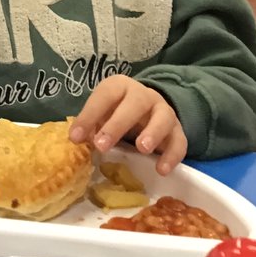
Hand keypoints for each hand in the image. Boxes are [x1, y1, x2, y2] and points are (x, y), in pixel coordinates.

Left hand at [69, 75, 187, 174]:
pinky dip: (172, 155)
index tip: (75, 138)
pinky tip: (161, 169)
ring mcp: (164, 111)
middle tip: (102, 146)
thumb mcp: (101, 114)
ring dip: (153, 133)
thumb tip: (76, 140)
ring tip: (142, 149)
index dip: (89, 115)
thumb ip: (91, 124)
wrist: (147, 110)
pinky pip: (180, 141)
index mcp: (120, 87)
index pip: (105, 95)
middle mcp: (144, 95)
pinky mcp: (178, 131)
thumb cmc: (116, 112)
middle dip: (117, 125)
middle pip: (134, 104)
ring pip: (163, 118)